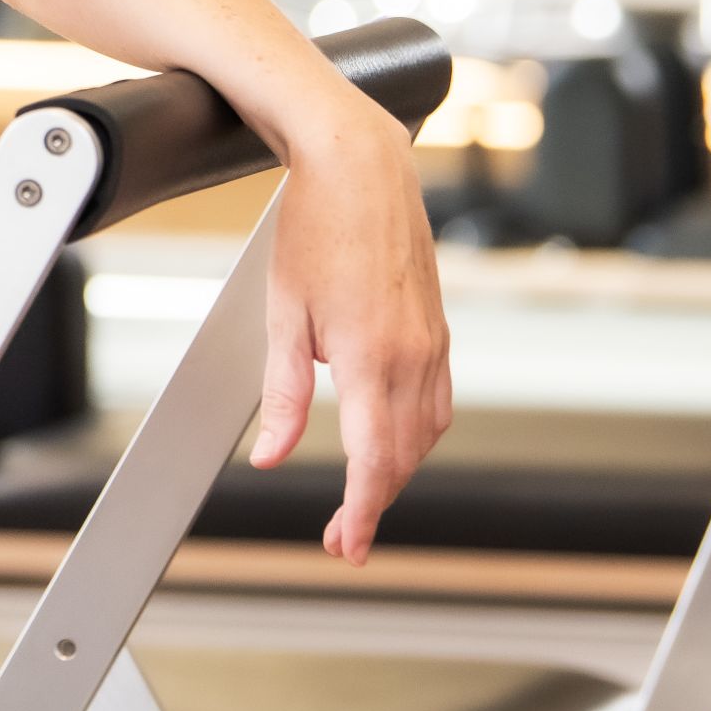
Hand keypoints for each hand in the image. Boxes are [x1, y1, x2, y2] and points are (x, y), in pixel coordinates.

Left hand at [251, 98, 453, 562]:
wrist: (359, 165)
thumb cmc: (314, 228)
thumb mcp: (283, 314)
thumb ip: (284, 394)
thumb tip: (271, 456)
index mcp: (372, 357)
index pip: (374, 462)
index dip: (362, 513)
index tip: (347, 546)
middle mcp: (414, 354)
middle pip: (403, 457)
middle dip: (375, 502)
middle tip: (343, 533)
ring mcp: (433, 340)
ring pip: (427, 432)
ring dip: (398, 469)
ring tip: (363, 493)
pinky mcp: (438, 326)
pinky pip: (438, 399)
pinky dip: (417, 432)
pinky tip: (395, 438)